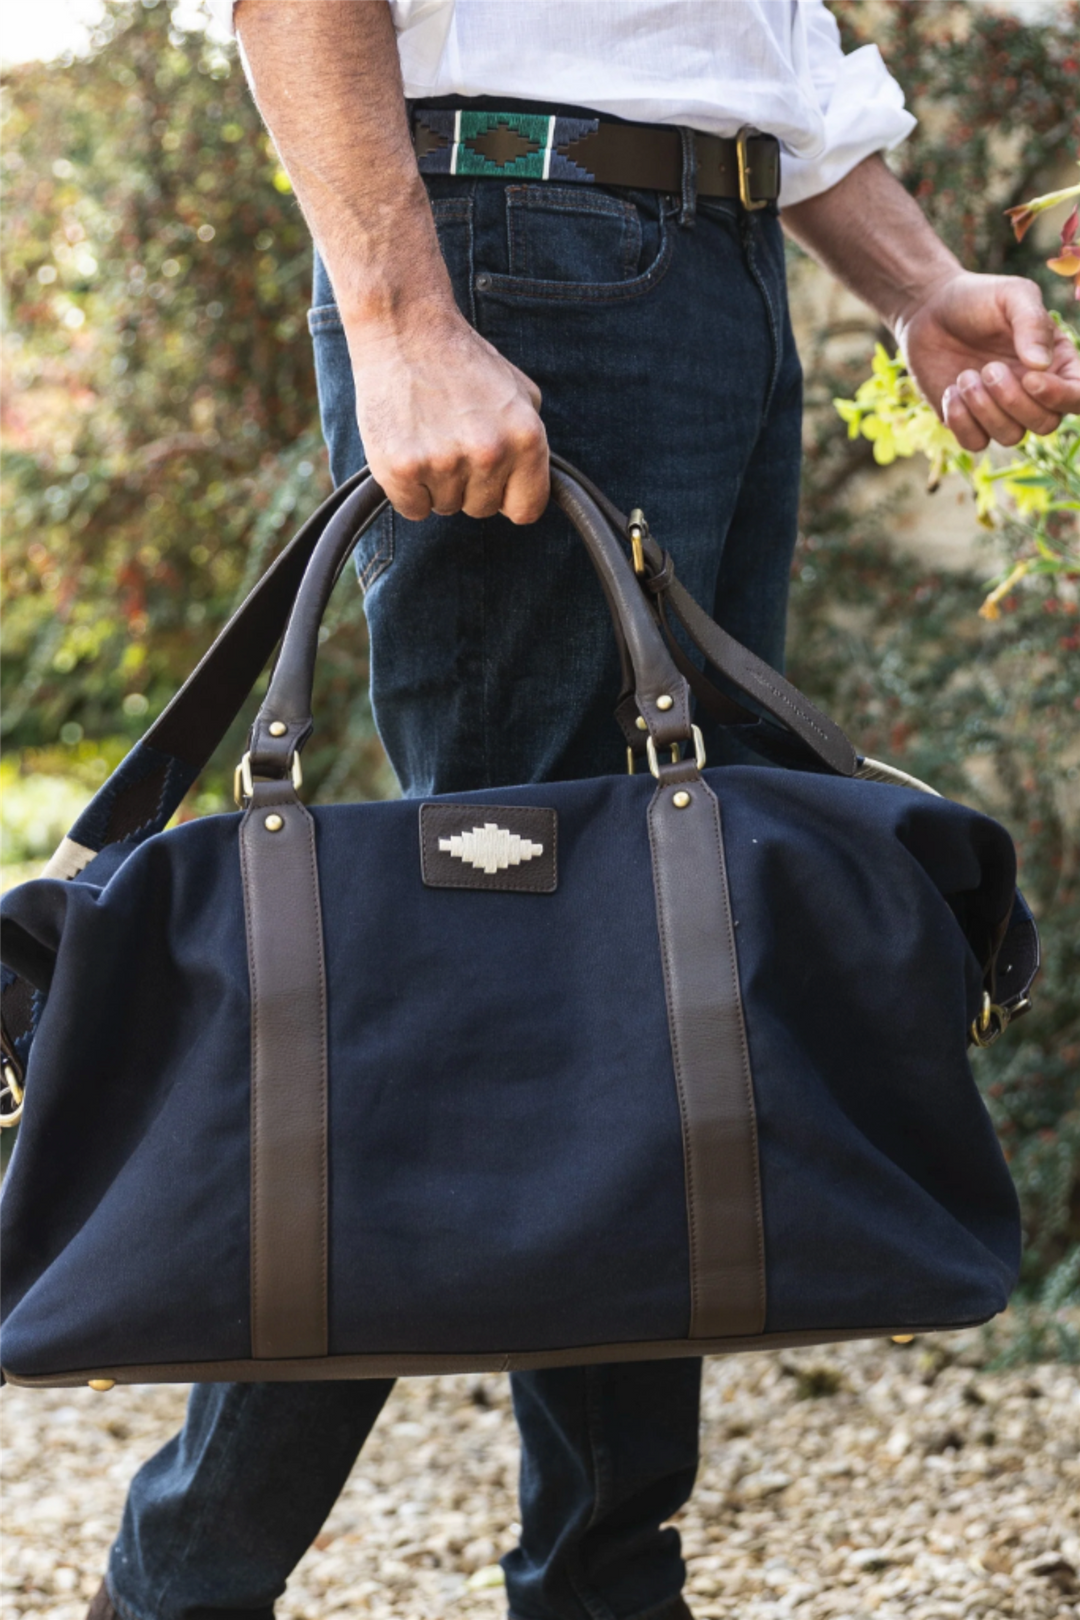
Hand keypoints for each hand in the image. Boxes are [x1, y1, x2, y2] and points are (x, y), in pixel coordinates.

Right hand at [347, 301, 548, 523]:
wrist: (405, 329)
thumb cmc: (462, 361)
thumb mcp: (520, 392)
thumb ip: (532, 440)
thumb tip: (536, 480)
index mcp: (526, 438)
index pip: (527, 509)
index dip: (508, 496)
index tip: (494, 483)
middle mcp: (489, 453)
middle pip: (482, 509)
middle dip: (469, 485)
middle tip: (451, 440)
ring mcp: (444, 462)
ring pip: (446, 507)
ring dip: (437, 484)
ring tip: (429, 436)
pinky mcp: (401, 469)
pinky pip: (413, 509)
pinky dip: (408, 489)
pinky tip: (407, 449)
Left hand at [895, 272, 1079, 450]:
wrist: (929, 310)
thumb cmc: (978, 299)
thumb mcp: (1012, 296)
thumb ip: (1032, 323)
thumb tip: (1041, 366)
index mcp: (1056, 362)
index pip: (1078, 397)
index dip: (1062, 397)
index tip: (1031, 379)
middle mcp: (1034, 393)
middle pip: (1046, 423)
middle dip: (1015, 402)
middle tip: (988, 368)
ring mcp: (1001, 411)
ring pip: (1011, 436)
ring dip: (985, 409)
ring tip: (966, 375)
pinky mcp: (969, 422)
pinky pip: (975, 443)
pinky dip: (962, 421)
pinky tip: (951, 390)